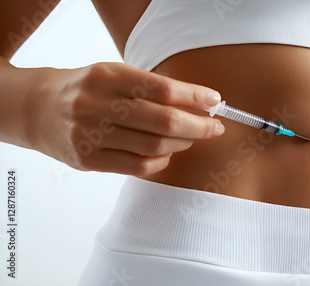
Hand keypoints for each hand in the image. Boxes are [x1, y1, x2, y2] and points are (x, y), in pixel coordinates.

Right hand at [27, 62, 224, 175]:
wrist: (35, 109)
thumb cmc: (85, 90)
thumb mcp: (111, 74)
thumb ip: (148, 86)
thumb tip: (198, 101)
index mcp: (106, 76)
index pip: (162, 88)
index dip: (194, 96)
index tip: (215, 101)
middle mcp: (96, 104)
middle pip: (163, 121)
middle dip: (198, 126)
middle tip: (215, 127)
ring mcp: (89, 135)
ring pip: (153, 146)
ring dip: (182, 144)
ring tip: (191, 138)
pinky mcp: (87, 160)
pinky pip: (138, 166)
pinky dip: (161, 161)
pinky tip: (167, 154)